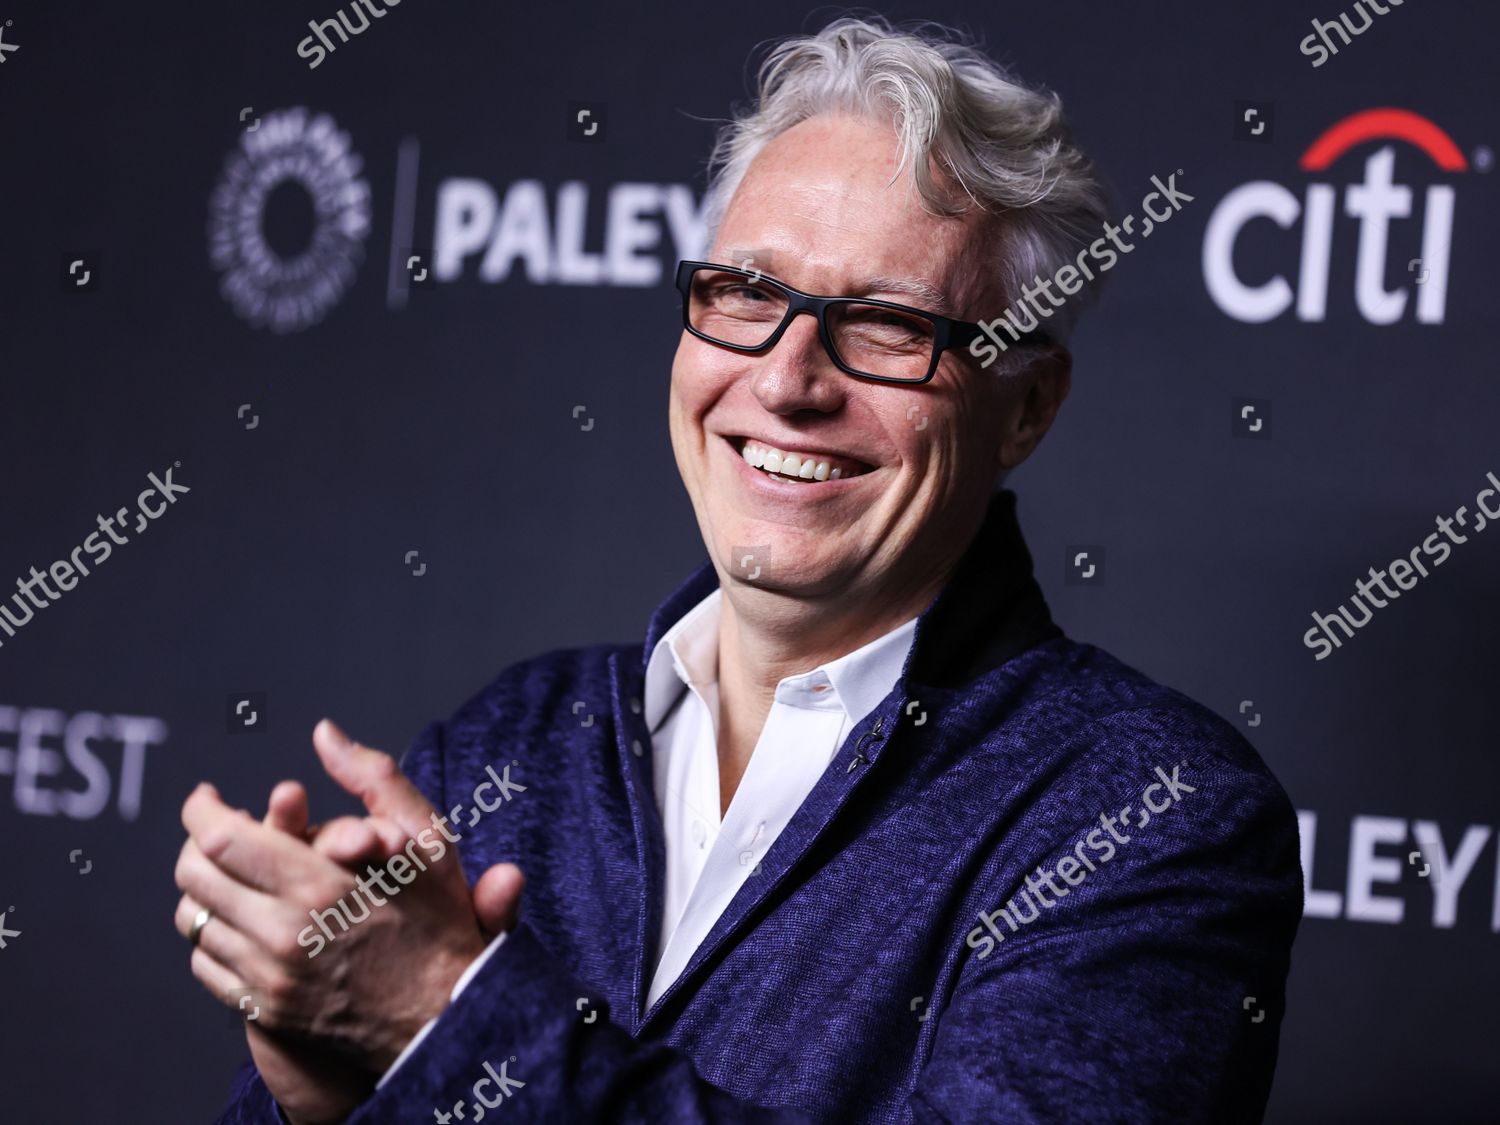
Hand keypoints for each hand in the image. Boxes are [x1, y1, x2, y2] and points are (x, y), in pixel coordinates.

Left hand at [174, 720, 523, 1114]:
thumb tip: (324, 733)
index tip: (208, 796)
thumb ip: (373, 778)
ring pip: (194, 919)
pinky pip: (207, 964)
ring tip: (233, 874)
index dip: (201, 809)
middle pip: (194, 875)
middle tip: (216, 830)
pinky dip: (214, 935)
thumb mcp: (425, 839)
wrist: (450, 1018)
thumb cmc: (440, 921)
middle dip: (196, 842)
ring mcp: (270, 978)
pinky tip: (244, 920)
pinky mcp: (266, 1010)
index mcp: (320, 885)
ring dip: (206, 889)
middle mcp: (284, 934)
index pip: (220, 838)